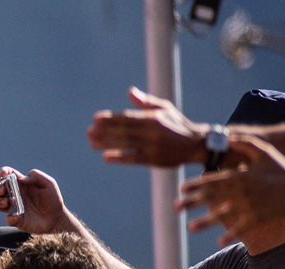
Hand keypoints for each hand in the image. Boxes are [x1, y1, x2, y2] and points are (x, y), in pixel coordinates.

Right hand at [0, 167, 65, 233]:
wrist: (56, 219)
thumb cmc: (53, 199)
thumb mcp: (49, 183)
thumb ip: (37, 176)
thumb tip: (22, 178)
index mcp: (20, 183)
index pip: (7, 174)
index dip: (3, 172)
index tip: (4, 174)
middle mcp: (14, 194)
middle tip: (2, 190)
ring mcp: (13, 207)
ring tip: (8, 202)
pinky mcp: (15, 220)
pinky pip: (7, 219)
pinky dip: (10, 217)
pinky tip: (18, 217)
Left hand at [87, 87, 206, 167]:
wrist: (196, 144)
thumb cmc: (177, 124)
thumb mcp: (164, 109)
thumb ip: (145, 102)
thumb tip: (130, 92)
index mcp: (153, 118)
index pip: (128, 117)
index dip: (111, 119)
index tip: (96, 119)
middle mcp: (152, 131)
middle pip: (124, 131)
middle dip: (105, 131)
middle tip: (88, 132)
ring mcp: (152, 146)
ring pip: (126, 144)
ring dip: (107, 144)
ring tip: (91, 143)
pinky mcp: (153, 159)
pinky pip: (134, 158)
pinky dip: (120, 158)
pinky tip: (106, 157)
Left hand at [179, 135, 284, 246]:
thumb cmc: (282, 170)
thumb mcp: (265, 154)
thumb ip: (246, 144)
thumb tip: (228, 137)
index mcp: (241, 175)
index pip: (213, 180)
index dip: (196, 184)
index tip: (182, 189)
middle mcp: (242, 190)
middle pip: (211, 197)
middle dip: (191, 202)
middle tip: (175, 207)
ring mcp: (250, 204)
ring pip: (223, 214)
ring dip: (205, 222)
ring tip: (190, 227)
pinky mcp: (259, 217)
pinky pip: (241, 228)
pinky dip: (231, 234)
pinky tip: (219, 241)